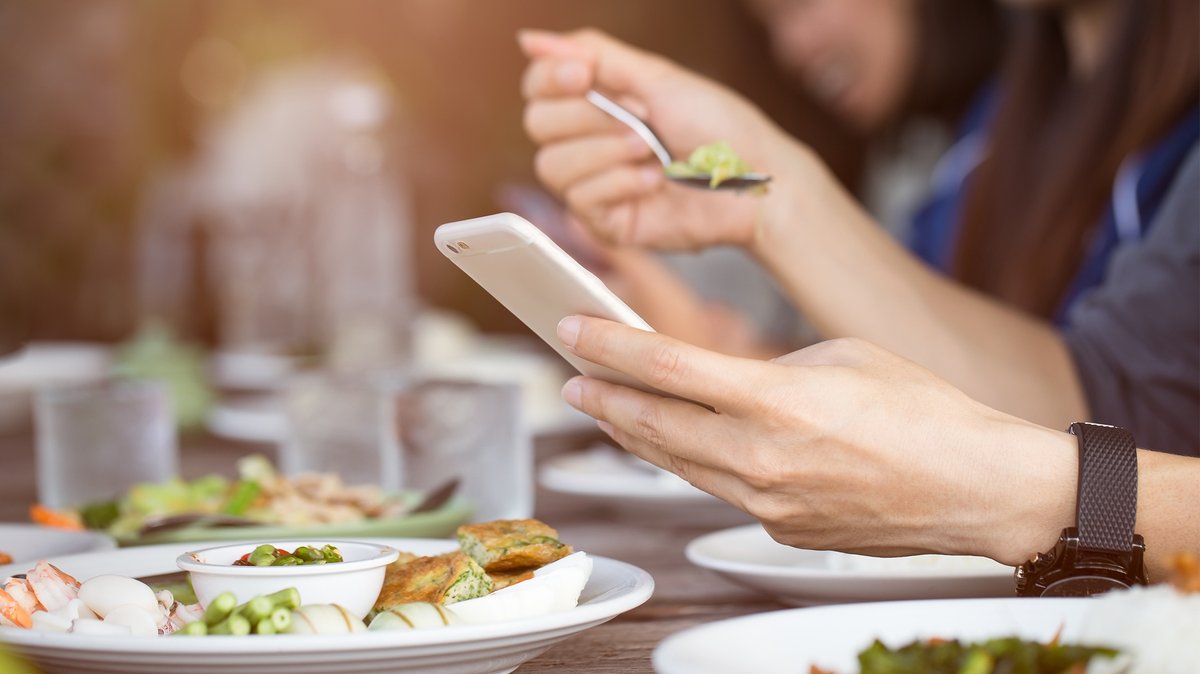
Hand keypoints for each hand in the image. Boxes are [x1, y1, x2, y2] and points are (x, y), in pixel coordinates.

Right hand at [518, 29, 800, 249]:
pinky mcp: (606, 222)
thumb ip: (594, 54)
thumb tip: (529, 39)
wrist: (753, 180)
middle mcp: (589, 142)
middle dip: (590, 118)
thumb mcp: (656, 77)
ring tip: (651, 152)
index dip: (550, 79)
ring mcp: (596, 183)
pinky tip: (653, 181)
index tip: (584, 75)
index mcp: (598, 102)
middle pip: (538, 124)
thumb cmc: (718, 126)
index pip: (537, 88)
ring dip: (605, 152)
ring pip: (551, 166)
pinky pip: (579, 200)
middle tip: (640, 120)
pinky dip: (619, 184)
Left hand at [555, 315, 1076, 563]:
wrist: (978, 488)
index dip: (608, 345)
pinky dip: (685, 461)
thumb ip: (771, 368)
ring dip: (631, 433)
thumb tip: (729, 383)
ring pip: (675, 463)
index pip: (666, 367)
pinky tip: (672, 444)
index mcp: (777, 400)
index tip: (571, 328)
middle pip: (654, 423)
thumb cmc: (925, 411)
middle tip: (569, 374)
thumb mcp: (841, 356)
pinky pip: (716, 488)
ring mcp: (766, 502)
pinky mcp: (779, 528)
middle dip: (603, 395)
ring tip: (603, 408)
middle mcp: (761, 458)